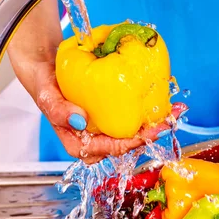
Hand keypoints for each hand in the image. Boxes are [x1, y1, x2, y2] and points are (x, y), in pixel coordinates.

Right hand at [32, 60, 186, 163]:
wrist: (47, 69)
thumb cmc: (45, 85)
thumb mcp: (46, 96)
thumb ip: (58, 111)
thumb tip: (79, 121)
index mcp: (79, 144)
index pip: (111, 149)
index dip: (133, 143)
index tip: (150, 131)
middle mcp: (94, 141)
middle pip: (128, 144)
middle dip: (151, 134)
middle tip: (170, 118)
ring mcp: (104, 129)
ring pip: (133, 133)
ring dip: (154, 124)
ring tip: (174, 111)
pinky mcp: (111, 117)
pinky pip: (131, 119)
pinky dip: (148, 113)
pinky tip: (162, 104)